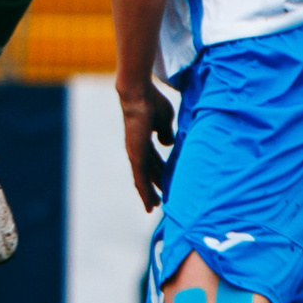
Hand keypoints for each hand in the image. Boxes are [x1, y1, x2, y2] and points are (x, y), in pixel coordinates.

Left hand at [118, 73, 171, 210]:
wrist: (139, 95)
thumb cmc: (152, 102)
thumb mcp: (164, 121)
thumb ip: (166, 133)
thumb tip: (167, 144)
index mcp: (143, 140)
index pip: (152, 162)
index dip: (158, 174)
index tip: (164, 184)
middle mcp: (137, 149)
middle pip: (146, 173)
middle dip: (152, 187)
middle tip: (157, 202)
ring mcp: (135, 154)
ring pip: (141, 180)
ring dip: (147, 195)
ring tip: (153, 207)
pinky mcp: (135, 157)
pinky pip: (140, 179)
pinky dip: (144, 193)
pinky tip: (150, 203)